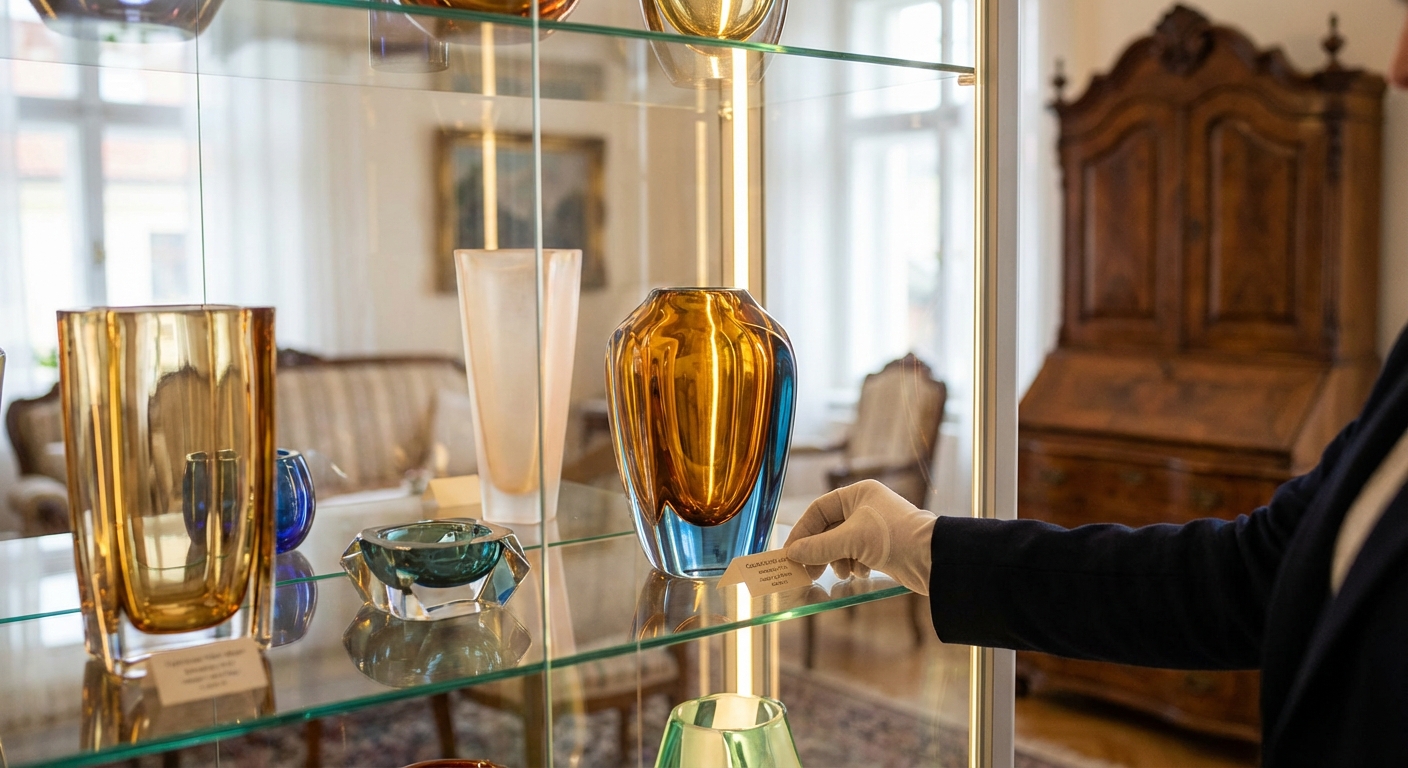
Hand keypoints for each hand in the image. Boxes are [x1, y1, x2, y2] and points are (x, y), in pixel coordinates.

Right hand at [783, 479, 935, 595]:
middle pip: (828, 529)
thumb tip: (792, 553)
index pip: (819, 509)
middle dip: (819, 551)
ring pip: (841, 545)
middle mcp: (865, 507)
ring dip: (837, 560)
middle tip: (808, 572)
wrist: (934, 559)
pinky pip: (855, 555)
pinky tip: (860, 572)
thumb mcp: (851, 540)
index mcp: (858, 494)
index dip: (803, 531)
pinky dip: (853, 565)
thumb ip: (819, 547)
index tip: (790, 553)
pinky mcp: (882, 547)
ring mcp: (874, 528)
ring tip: (842, 573)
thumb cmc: (894, 537)